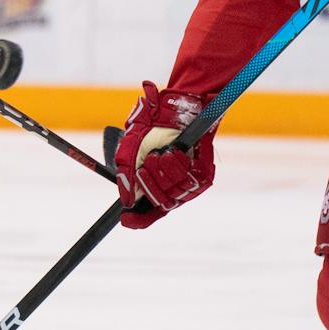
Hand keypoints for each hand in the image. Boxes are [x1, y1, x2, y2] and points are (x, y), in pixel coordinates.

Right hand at [114, 81, 214, 229]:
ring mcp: (188, 184)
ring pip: (173, 193)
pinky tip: (175, 151)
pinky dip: (177, 164)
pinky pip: (188, 182)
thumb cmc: (152, 127)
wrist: (175, 109)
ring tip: (163, 152)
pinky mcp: (203, 176)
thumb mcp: (131, 148)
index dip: (137, 220)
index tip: (125, 219)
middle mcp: (171, 189)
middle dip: (149, 183)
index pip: (147, 214)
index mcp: (154, 187)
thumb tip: (126, 201)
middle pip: (159, 204)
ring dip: (163, 170)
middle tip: (149, 161)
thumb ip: (126, 173)